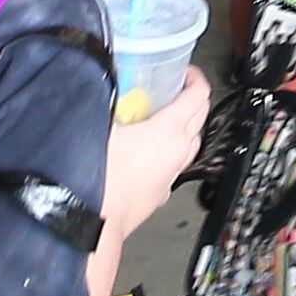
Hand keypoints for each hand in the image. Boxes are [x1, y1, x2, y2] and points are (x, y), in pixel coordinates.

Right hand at [104, 64, 210, 222]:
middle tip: (173, 91)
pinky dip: (171, 154)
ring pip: (192, 143)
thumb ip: (106, 102)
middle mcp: (178, 151)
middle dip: (192, 99)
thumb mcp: (99, 127)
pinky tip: (149, 154)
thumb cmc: (98, 179)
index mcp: (168, 130)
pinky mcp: (162, 194)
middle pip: (201, 116)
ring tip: (162, 120)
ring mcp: (172, 174)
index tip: (186, 72)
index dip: (196, 78)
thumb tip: (101, 84)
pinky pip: (175, 166)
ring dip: (185, 128)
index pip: (198, 95)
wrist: (94, 224)